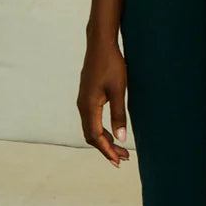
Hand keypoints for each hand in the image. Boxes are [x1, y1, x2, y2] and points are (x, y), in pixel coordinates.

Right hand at [77, 30, 130, 166]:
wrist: (100, 44)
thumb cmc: (112, 65)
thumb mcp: (119, 90)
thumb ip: (118, 114)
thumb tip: (121, 138)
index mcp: (89, 106)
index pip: (96, 136)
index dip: (107, 151)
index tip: (119, 161)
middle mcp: (82, 106)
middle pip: (91, 136)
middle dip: (106, 149)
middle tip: (123, 159)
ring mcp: (83, 101)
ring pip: (91, 128)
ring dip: (105, 140)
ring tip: (120, 149)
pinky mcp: (87, 96)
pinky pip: (91, 120)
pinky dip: (101, 130)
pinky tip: (112, 131)